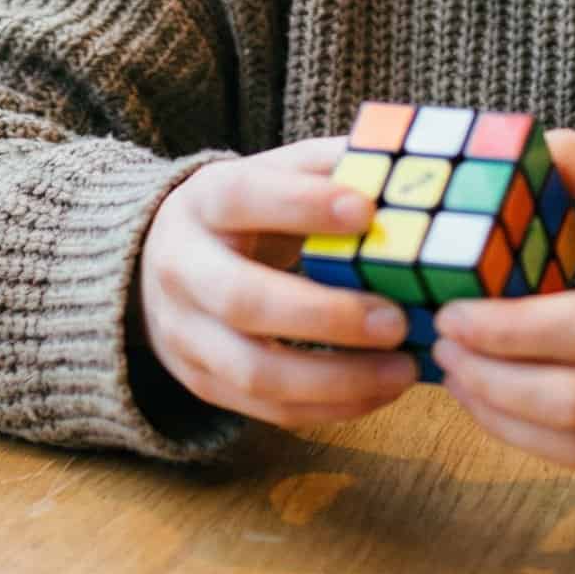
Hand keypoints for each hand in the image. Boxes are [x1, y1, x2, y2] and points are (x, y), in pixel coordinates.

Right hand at [137, 137, 416, 429]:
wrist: (165, 259)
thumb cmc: (248, 210)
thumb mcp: (275, 173)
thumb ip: (331, 165)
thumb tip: (408, 164)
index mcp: (203, 201)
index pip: (243, 198)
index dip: (302, 205)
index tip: (367, 211)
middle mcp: (183, 269)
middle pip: (242, 301)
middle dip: (325, 316)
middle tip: (396, 320)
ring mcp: (186, 334)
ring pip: (254, 371)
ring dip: (336, 378)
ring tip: (403, 369)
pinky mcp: (202, 382)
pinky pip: (267, 409)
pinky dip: (330, 407)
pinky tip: (380, 392)